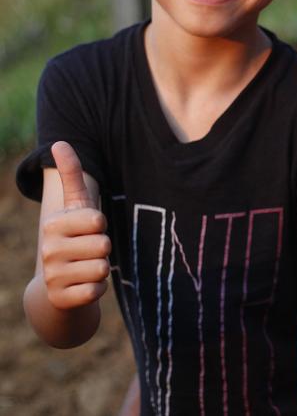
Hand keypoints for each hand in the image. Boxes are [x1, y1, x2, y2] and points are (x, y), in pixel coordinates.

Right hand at [39, 141, 110, 309]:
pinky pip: (97, 290)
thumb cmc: (74, 238)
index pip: (98, 220)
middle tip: (87, 252)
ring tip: (85, 268)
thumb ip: (71, 175)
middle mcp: (48, 250)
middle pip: (104, 244)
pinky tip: (82, 286)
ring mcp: (53, 276)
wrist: (56, 287)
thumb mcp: (74, 207)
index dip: (100, 226)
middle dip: (102, 249)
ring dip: (100, 269)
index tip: (86, 230)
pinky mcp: (62, 299)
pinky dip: (96, 289)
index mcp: (52, 225)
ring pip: (103, 267)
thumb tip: (60, 142)